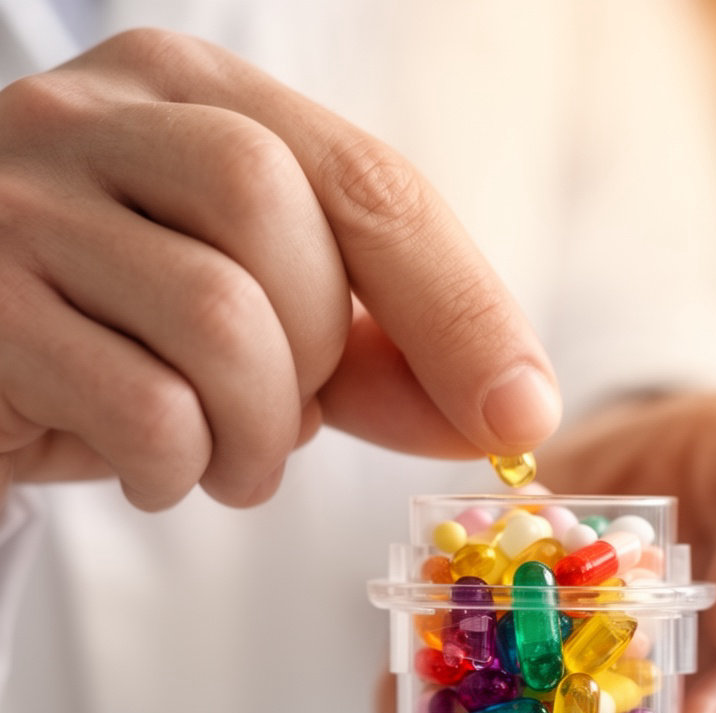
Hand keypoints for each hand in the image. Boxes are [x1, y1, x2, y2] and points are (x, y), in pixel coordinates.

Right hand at [0, 29, 559, 509]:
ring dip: (259, 432)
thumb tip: (511, 413)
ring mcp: (19, 204)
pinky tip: (160, 468)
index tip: (521, 414)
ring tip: (231, 460)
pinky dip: (183, 466)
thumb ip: (380, 354)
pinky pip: (143, 406)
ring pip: (216, 315)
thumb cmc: (137, 332)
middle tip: (286, 419)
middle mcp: (98, 118)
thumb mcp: (271, 321)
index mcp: (196, 95)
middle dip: (321, 360)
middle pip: (281, 219)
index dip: (459, 307)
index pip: (366, 182)